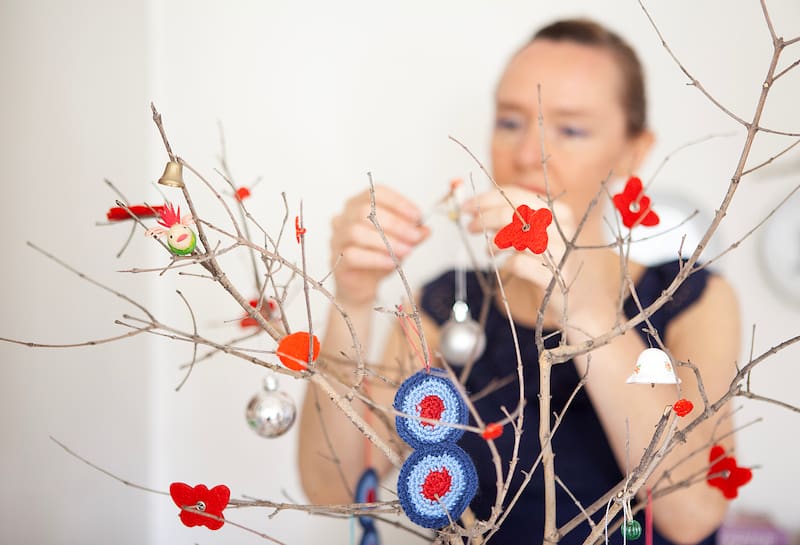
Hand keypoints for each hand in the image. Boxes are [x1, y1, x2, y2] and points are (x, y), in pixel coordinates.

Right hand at [330, 185, 428, 306]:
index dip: (398, 202)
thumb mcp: (401, 243)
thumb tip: (425, 229)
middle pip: (364, 211)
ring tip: (406, 251)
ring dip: (386, 241)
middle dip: (395, 223)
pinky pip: (352, 255)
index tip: (417, 216)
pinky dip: (375, 258)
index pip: (375, 193)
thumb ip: (413, 235)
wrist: (362, 286)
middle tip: (414, 236)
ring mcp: (337, 238)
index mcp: (358, 205)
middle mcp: (343, 218)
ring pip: (356, 232)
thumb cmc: (379, 258)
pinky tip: (391, 262)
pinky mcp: (336, 260)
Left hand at [463, 187, 598, 322]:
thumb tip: (476, 207)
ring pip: (517, 236)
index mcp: (558, 212)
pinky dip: (506, 264)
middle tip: (470, 228)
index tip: (466, 207)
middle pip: (513, 214)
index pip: (517, 196)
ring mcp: (561, 252)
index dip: (487, 199)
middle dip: (485, 218)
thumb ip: (511, 220)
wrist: (574, 300)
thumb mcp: (533, 235)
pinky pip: (519, 263)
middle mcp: (562, 228)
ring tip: (489, 252)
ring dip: (494, 243)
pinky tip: (506, 266)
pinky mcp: (555, 276)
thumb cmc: (548, 263)